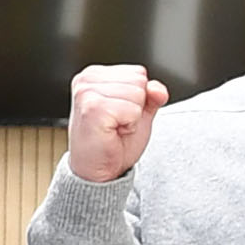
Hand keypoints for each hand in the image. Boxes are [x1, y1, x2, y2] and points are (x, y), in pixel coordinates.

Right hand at [66, 65, 167, 183]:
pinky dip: (128, 125)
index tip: (118, 113)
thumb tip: (156, 89)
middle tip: (116, 122)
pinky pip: (132, 110)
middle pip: (139, 81)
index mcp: (94, 75)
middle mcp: (87, 80)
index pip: (138, 72)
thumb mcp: (138, 112)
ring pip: (137, 94)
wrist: (96, 171)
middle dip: (135, 106)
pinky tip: (112, 132)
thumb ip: (150, 95)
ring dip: (131, 117)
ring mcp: (87, 93)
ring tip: (113, 127)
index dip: (137, 98)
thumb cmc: (111, 143)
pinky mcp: (92, 108)